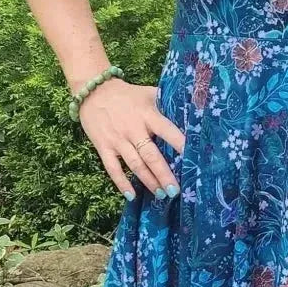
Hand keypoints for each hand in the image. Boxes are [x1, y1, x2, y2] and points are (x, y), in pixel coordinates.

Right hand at [77, 79, 186, 201]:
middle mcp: (133, 129)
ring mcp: (117, 139)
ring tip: (161, 195)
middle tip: (176, 190)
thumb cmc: (127, 95)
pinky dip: (121, 183)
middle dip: (164, 174)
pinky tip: (131, 195)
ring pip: (135, 164)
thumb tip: (191, 114)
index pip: (167, 131)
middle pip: (151, 155)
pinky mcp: (103, 147)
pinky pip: (112, 168)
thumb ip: (165, 104)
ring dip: (148, 181)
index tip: (193, 159)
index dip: (180, 144)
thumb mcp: (148, 94)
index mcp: (147, 115)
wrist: (94, 91)